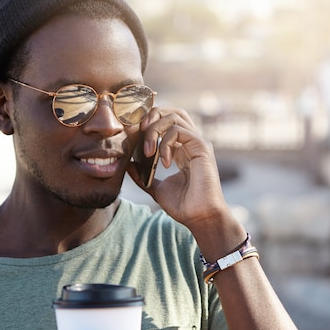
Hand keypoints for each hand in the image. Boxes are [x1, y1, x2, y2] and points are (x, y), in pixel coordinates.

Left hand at [127, 107, 228, 230]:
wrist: (200, 218)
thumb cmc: (184, 206)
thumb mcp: (156, 188)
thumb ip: (143, 176)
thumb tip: (128, 165)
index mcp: (182, 149)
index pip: (167, 122)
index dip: (149, 122)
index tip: (134, 136)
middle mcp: (191, 143)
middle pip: (173, 111)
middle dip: (153, 116)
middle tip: (139, 132)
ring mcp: (198, 143)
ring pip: (174, 117)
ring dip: (154, 130)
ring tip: (148, 152)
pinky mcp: (202, 148)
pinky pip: (179, 131)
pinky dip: (165, 142)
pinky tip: (163, 162)